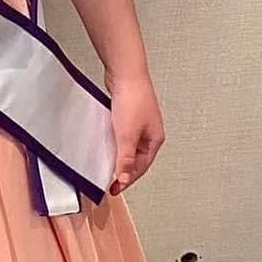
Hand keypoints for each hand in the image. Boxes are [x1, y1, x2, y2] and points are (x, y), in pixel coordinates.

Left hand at [106, 70, 164, 192]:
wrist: (126, 72)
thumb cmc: (133, 98)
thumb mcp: (127, 135)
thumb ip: (125, 158)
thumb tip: (123, 179)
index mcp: (155, 140)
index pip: (141, 167)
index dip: (127, 180)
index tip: (114, 189)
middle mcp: (150, 133)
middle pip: (136, 159)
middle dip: (124, 171)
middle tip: (110, 182)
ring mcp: (139, 123)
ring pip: (128, 147)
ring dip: (119, 157)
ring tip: (107, 166)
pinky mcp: (129, 115)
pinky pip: (122, 136)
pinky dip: (115, 143)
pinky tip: (105, 145)